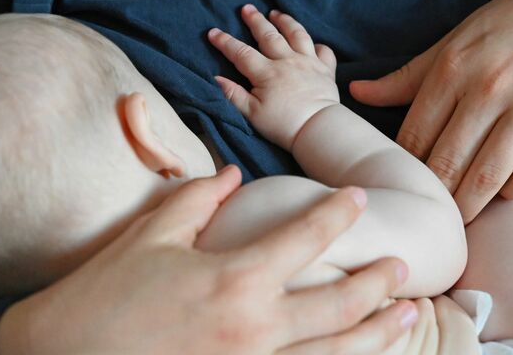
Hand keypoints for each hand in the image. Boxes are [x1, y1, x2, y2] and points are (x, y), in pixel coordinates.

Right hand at [0, 165, 417, 354]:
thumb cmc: (103, 295)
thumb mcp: (150, 235)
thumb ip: (198, 198)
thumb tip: (230, 174)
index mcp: (235, 278)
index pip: (306, 237)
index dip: (338, 214)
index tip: (358, 199)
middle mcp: (256, 327)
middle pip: (340, 303)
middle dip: (379, 283)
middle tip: (404, 267)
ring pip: (337, 352)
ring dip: (378, 333)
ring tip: (409, 316)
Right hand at [208, 4, 338, 150]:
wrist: (318, 130)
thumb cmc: (283, 125)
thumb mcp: (252, 114)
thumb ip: (233, 94)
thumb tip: (216, 78)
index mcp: (267, 73)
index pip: (241, 53)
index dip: (225, 42)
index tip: (213, 32)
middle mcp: (287, 61)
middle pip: (268, 35)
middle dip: (255, 20)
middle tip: (247, 8)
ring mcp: (308, 63)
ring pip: (297, 34)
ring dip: (285, 22)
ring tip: (276, 14)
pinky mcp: (326, 70)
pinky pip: (324, 51)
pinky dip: (318, 45)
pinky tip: (312, 44)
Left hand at [350, 0, 512, 221]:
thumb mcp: (455, 41)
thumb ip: (407, 77)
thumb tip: (358, 93)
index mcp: (452, 68)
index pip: (413, 138)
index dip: (404, 172)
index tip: (402, 190)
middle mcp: (489, 87)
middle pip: (446, 165)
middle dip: (433, 198)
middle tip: (426, 217)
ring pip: (487, 178)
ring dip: (470, 206)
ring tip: (458, 219)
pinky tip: (502, 194)